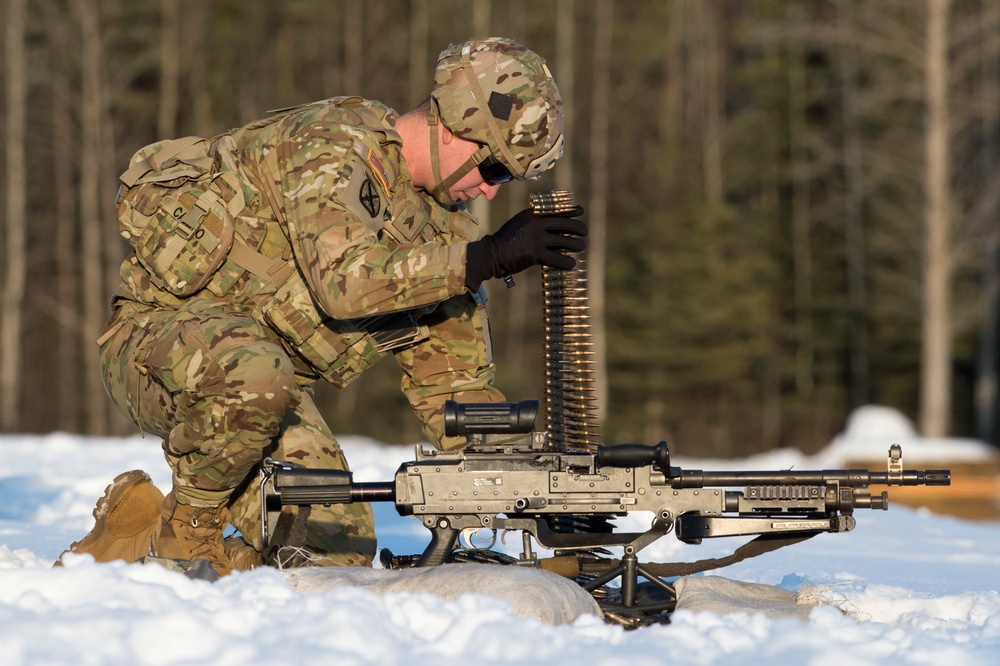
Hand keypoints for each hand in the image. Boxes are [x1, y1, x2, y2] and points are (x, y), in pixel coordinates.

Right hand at [465, 206, 586, 290]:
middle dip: (578, 228)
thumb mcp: (520, 224)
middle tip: (584, 233)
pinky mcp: (535, 254)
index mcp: (532, 214)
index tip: (580, 211)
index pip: (556, 209)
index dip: (571, 210)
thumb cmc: (507, 241)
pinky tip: (571, 264)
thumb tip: (557, 227)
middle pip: (565, 224)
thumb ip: (535, 223)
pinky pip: (557, 258)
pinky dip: (566, 262)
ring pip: (565, 241)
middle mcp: (536, 223)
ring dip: (576, 245)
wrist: (492, 254)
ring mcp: (536, 238)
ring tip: (580, 247)